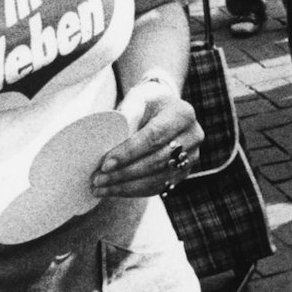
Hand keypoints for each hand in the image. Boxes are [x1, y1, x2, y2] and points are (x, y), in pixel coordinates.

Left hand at [95, 75, 201, 196]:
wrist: (165, 112)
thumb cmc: (148, 105)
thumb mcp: (137, 100)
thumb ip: (126, 115)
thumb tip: (108, 139)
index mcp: (182, 114)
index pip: (154, 136)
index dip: (129, 152)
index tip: (106, 164)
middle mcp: (193, 136)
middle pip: (157, 161)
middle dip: (125, 173)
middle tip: (98, 179)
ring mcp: (192, 157)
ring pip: (157, 178)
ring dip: (127, 186)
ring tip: (101, 188)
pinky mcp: (184, 172)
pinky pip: (159, 186)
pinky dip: (135, 191)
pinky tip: (114, 191)